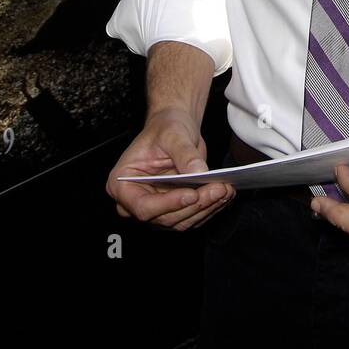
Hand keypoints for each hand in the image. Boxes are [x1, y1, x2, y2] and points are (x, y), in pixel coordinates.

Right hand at [105, 107, 234, 231]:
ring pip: (181, 221)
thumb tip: (198, 171)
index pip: (143, 206)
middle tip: (218, 189)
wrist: (176, 129)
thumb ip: (184, 154)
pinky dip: (210, 207)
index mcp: (122, 182)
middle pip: (165, 217)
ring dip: (206, 208)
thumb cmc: (165, 128)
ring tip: (225, 190)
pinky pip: (192, 216)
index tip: (191, 194)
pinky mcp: (174, 209)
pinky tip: (225, 194)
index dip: (168, 204)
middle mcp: (136, 201)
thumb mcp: (173, 134)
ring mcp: (156, 208)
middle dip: (194, 205)